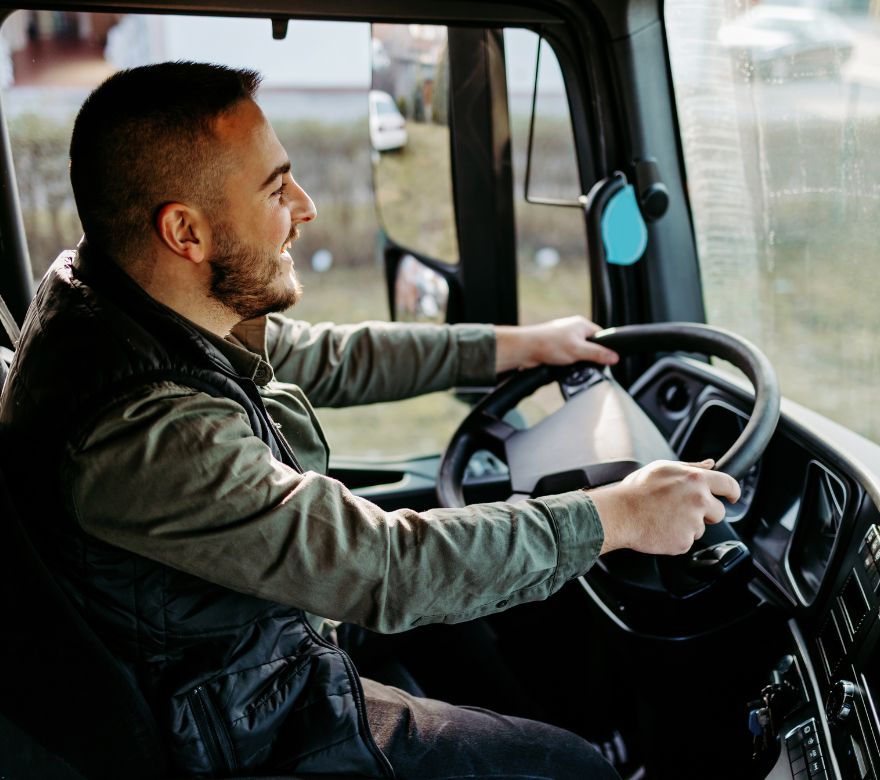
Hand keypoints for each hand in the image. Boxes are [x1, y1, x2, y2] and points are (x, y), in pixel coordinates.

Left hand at [494, 315, 618, 372]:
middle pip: (590, 346)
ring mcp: (564, 339)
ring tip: (570, 364)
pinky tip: (562, 366)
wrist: (525, 349)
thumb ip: (598, 354)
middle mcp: (573, 330)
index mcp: (582, 325)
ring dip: (576, 361)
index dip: (605, 348)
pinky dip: (567, 364)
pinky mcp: (556, 349)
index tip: (606, 359)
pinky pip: (568, 358)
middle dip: (589, 357)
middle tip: (584, 363)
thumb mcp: (578, 350)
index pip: (602, 336)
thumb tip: (614, 357)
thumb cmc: (548, 343)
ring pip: (578, 354)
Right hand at [589, 459, 740, 555]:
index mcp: (696, 479)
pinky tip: (660, 529)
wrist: (619, 514)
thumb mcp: (663, 468)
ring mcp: (693, 522)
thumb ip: (691, 466)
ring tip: (664, 518)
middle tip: (681, 510)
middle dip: (706, 513)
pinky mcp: (684, 541)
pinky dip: (675, 538)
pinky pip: (686, 541)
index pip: (729, 484)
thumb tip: (711, 464)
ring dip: (687, 525)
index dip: (733, 492)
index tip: (732, 497)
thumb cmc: (637, 490)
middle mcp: (699, 500)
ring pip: (700, 528)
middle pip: (719, 512)